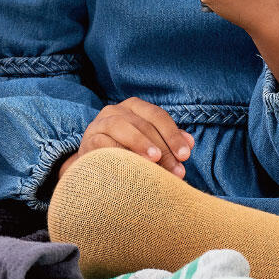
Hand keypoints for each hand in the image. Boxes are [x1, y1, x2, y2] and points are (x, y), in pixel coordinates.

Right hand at [58, 98, 193, 180]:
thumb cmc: (126, 155)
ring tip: (155, 161)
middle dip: (163, 148)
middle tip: (177, 170)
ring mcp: (99, 124)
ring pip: (122, 127)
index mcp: (133, 108)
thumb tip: (189, 143)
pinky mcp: (88, 140)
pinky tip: (131, 166)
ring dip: (140, 143)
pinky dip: (118, 153)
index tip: (186, 155)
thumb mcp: (149, 146)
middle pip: (143, 124)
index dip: (172, 134)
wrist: (93, 169)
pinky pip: (103, 143)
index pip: (156, 115)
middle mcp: (115, 110)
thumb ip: (167, 143)